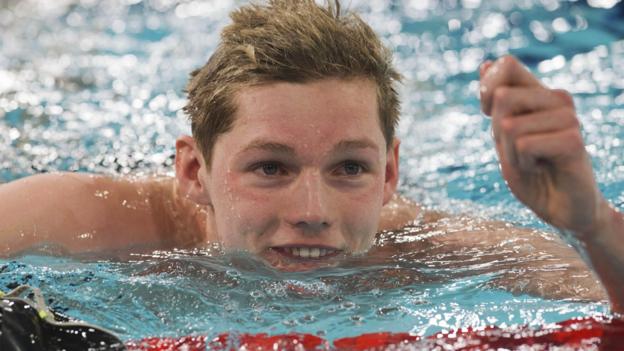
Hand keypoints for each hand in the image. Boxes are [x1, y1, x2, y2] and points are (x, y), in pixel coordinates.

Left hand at [479, 55, 607, 234]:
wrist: (562, 209)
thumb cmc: (531, 173)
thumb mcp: (503, 136)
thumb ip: (495, 103)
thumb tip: (485, 62)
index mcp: (539, 93)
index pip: (507, 64)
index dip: (486, 90)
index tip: (489, 114)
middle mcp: (557, 98)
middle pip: (502, 98)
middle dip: (498, 134)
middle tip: (519, 151)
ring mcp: (569, 117)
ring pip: (510, 126)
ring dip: (511, 154)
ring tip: (533, 162)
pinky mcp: (574, 140)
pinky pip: (524, 146)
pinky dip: (523, 164)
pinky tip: (544, 168)